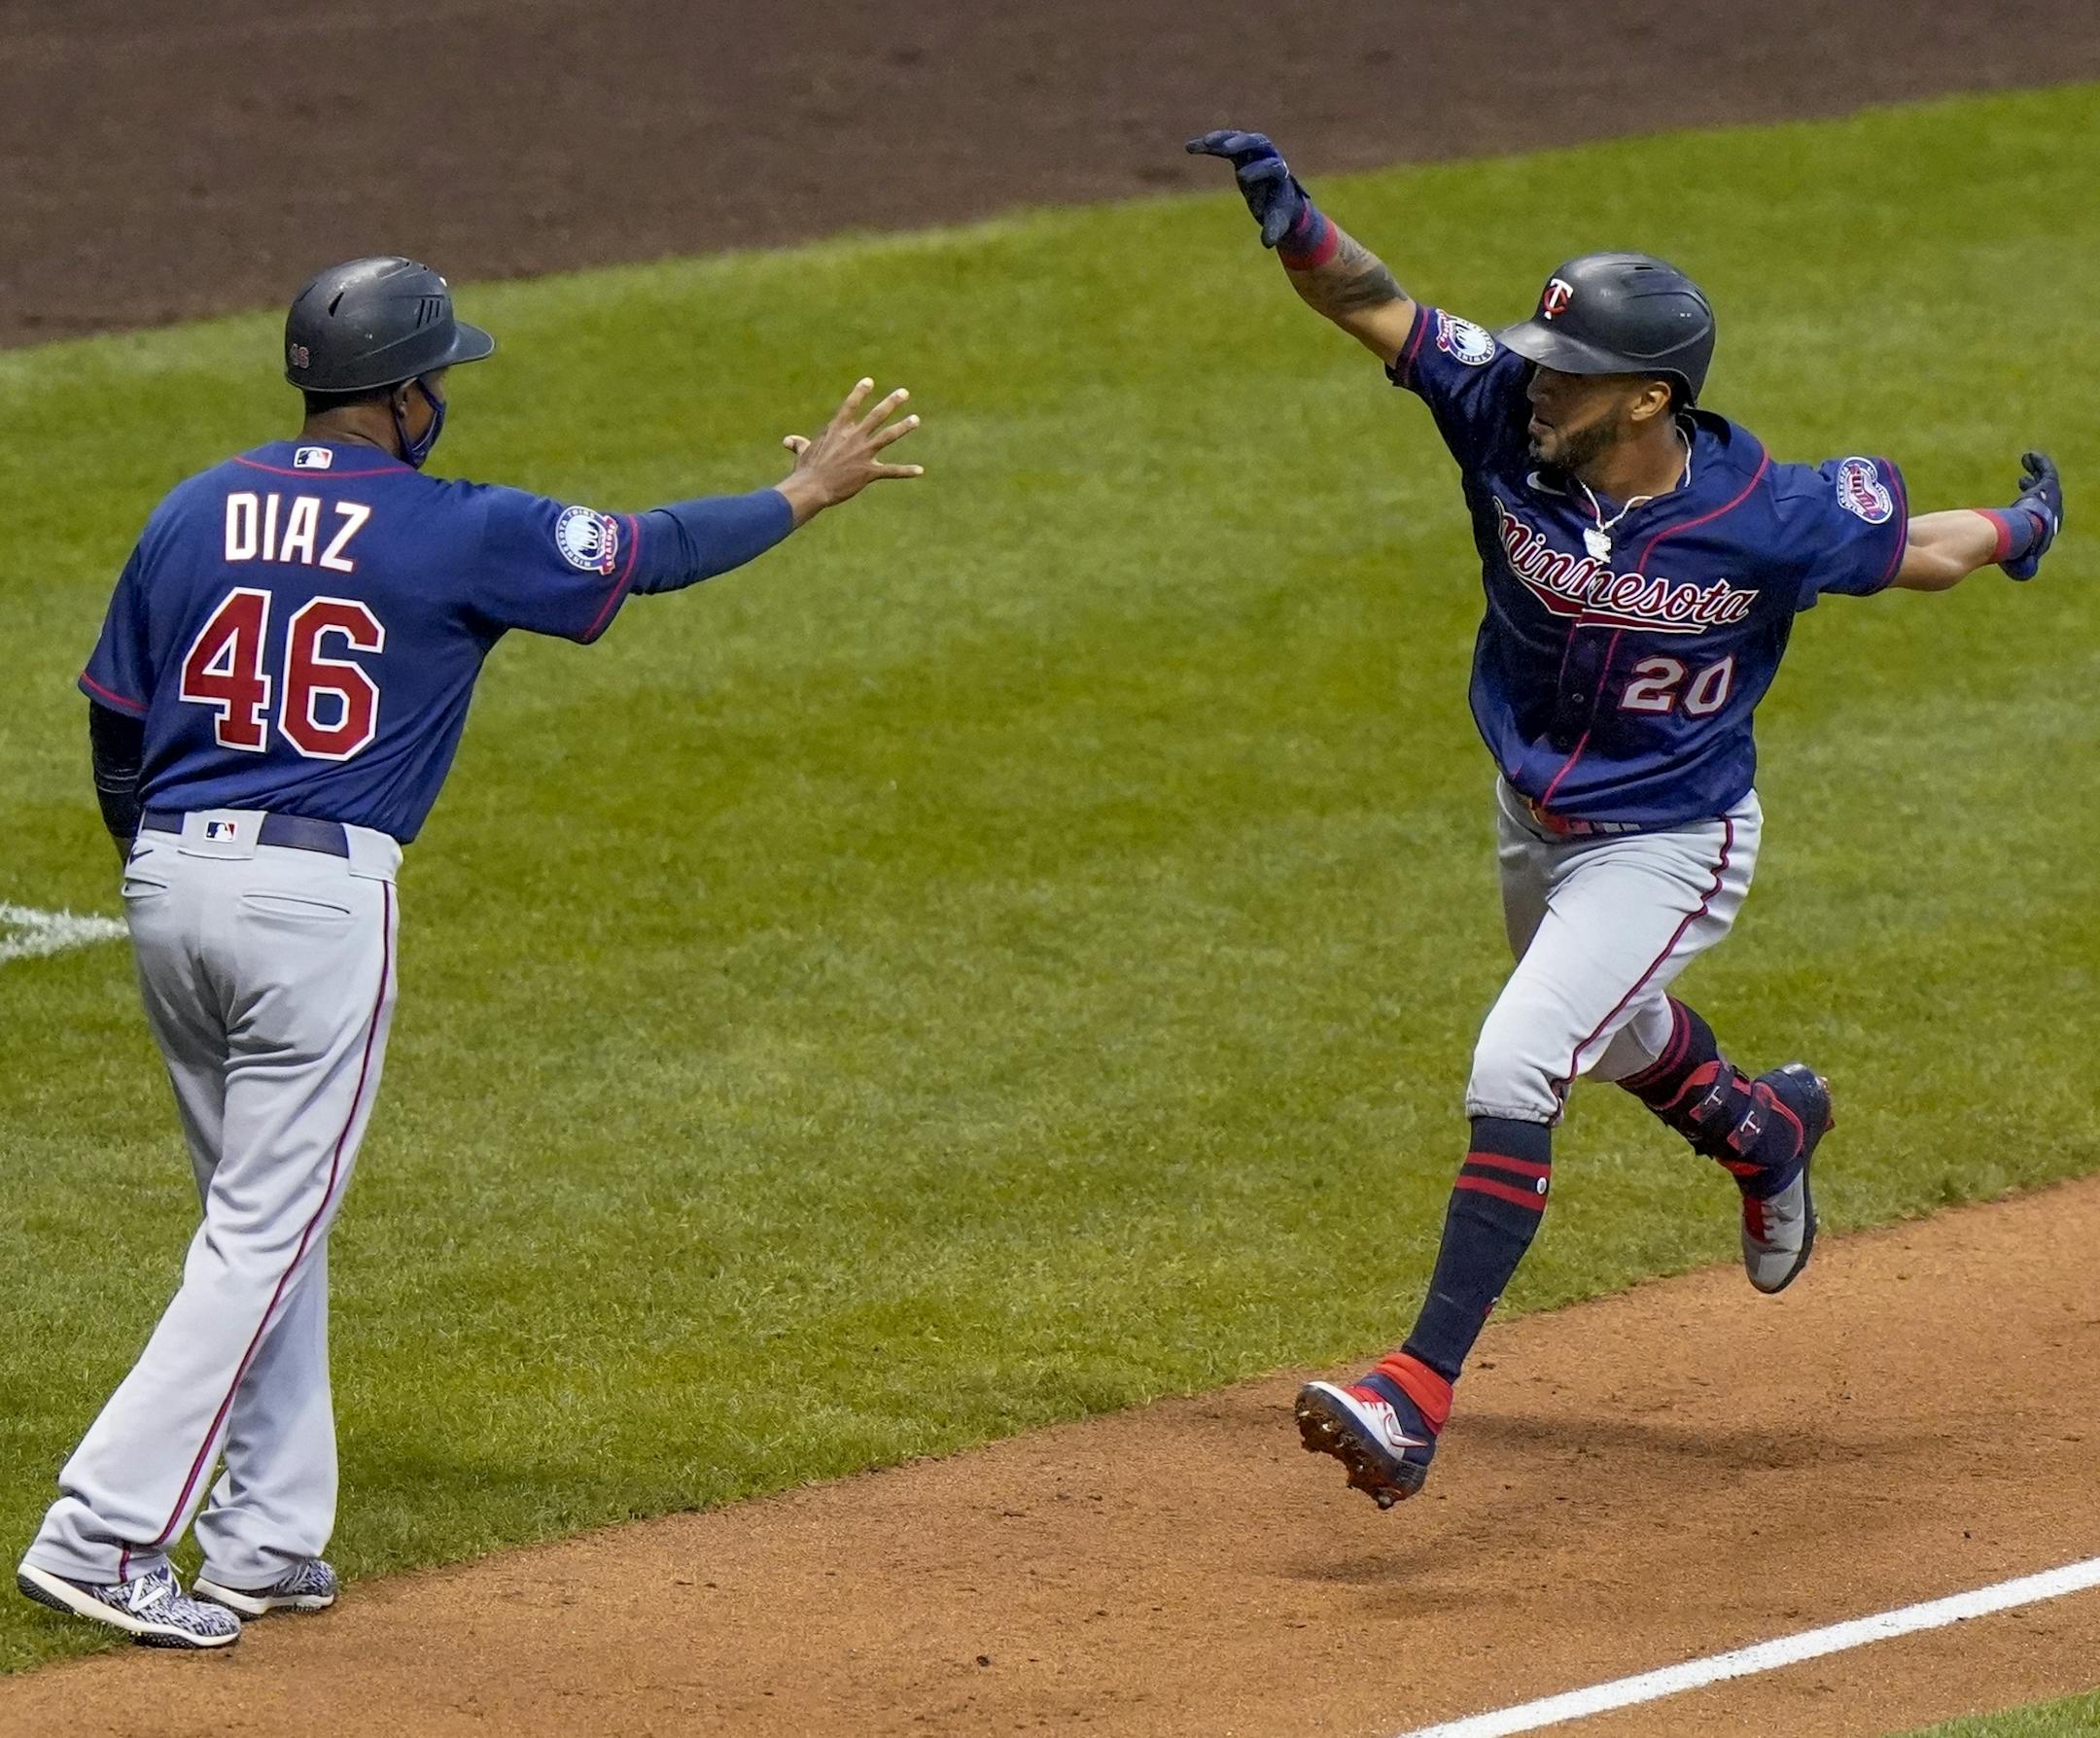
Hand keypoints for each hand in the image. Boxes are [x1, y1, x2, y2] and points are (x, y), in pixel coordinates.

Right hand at [776, 378, 923, 524]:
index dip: (860, 392)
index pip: (850, 405)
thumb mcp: (802, 452)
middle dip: (891, 402)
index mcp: (837, 429)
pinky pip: (892, 471)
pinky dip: (906, 471)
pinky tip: (920, 471)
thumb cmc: (805, 470)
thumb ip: (799, 443)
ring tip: (916, 419)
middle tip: (904, 392)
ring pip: (888, 436)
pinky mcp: (869, 472)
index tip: (869, 381)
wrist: (811, 488)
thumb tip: (788, 441)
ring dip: (903, 427)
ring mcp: (863, 453)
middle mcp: (853, 437)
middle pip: (876, 415)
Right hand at [1185, 128, 1311, 248]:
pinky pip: (1224, 143)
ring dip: (1221, 139)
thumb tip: (1267, 243)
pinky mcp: (1240, 152)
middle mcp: (1269, 156)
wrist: (1279, 198)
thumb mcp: (1277, 221)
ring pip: (1238, 138)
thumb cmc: (1278, 210)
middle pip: (1258, 142)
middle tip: (1226, 149)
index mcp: (1280, 173)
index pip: (1272, 166)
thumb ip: (1274, 229)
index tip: (1243, 177)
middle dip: (1242, 144)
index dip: (1259, 170)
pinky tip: (1190, 147)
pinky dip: (1208, 145)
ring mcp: (1254, 151)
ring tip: (1204, 143)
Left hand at [2001, 449, 2061, 580]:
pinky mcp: (2048, 488)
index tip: (2021, 498)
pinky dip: (2040, 463)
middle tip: (2022, 479)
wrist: (2022, 536)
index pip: (2040, 516)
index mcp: (2044, 530)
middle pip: (2043, 497)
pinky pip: (2047, 471)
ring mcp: (2051, 499)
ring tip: (2026, 461)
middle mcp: (2051, 513)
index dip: (2032, 506)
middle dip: (2035, 488)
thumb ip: (2020, 566)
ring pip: (2045, 482)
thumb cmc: (2016, 549)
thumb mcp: (2018, 560)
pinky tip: (2029, 456)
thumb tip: (2024, 577)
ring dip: (2038, 471)